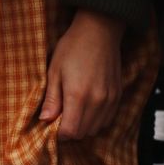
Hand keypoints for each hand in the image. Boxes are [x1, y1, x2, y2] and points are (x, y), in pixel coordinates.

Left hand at [39, 9, 124, 141]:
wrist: (99, 31)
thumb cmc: (73, 47)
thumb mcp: (54, 71)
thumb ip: (52, 99)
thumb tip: (45, 120)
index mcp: (78, 95)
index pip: (71, 131)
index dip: (60, 133)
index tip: (53, 124)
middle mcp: (97, 101)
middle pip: (84, 133)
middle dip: (71, 131)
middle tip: (62, 117)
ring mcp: (110, 99)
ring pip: (96, 129)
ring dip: (84, 126)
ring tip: (74, 111)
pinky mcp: (118, 95)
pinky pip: (108, 120)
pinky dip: (96, 120)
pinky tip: (87, 108)